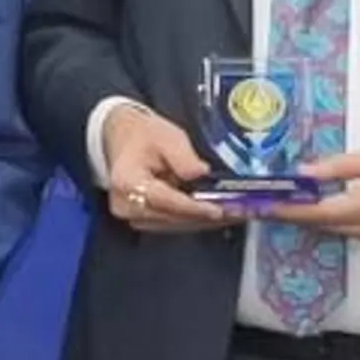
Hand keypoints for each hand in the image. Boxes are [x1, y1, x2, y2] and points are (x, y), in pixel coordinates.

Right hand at [101, 107, 226, 234]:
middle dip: (205, 216)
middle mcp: (126, 204)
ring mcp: (132, 216)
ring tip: (232, 213)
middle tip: (236, 212)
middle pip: (172, 217)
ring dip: (203, 221)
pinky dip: (194, 219)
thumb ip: (183, 157)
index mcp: (127, 181)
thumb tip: (201, 173)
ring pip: (174, 224)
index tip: (217, 210)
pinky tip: (214, 214)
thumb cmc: (143, 136)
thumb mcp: (166, 136)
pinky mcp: (141, 220)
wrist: (123, 139)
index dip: (193, 207)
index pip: (165, 200)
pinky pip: (172, 223)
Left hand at [272, 137, 359, 241]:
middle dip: (292, 213)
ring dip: (307, 216)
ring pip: (331, 228)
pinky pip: (345, 228)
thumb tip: (307, 172)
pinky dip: (326, 218)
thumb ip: (339, 167)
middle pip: (320, 224)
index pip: (317, 213)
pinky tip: (312, 205)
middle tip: (265, 201)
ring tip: (283, 201)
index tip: (264, 206)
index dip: (288, 210)